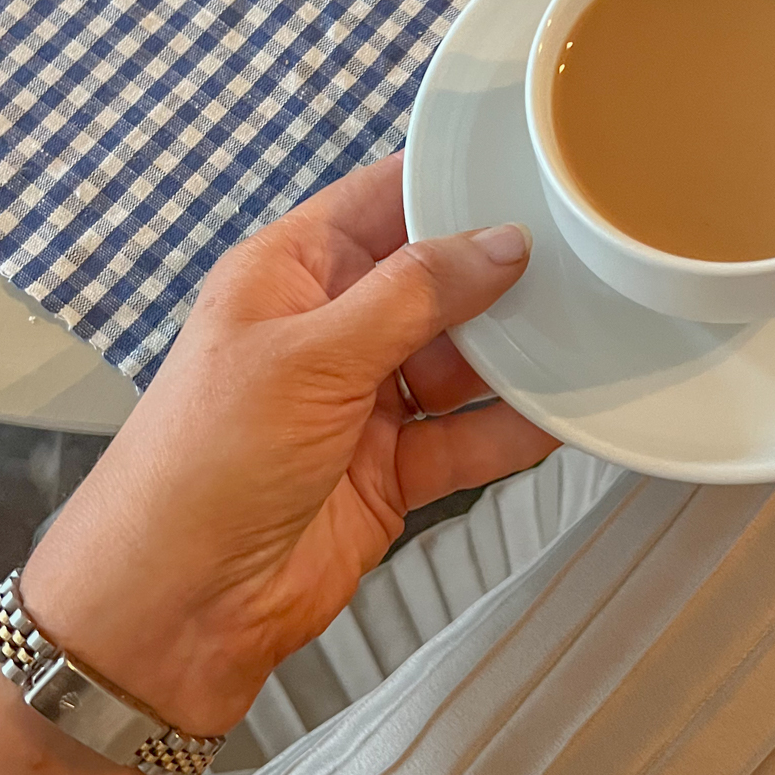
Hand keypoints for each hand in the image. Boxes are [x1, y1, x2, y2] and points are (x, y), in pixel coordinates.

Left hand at [20, 155, 556, 735]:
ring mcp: (362, 402)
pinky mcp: (390, 471)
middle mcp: (328, 328)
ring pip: (461, 362)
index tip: (531, 166)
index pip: (381, 199)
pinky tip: (566, 413)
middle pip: (435, 281)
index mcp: (289, 273)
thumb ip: (411, 296)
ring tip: (598, 328)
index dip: (450, 180)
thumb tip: (499, 242)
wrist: (176, 607)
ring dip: (518, 355)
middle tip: (589, 254)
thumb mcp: (308, 358)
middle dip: (503, 273)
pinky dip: (512, 429)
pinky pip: (466, 438)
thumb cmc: (204, 463)